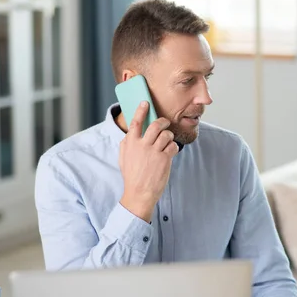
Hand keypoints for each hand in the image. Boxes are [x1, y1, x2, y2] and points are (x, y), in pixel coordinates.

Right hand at [119, 101, 178, 221]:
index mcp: (130, 143)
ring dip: (169, 136)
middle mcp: (142, 145)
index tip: (145, 103)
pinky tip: (170, 153)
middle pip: (156, 125)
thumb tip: (130, 134)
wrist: (139, 193)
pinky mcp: (164, 159)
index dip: (141, 110)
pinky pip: (173, 146)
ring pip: (166, 134)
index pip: (136, 122)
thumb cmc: (132, 176)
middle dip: (163, 121)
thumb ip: (126, 145)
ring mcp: (154, 152)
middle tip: (165, 122)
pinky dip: (173, 147)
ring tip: (167, 142)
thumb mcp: (123, 158)